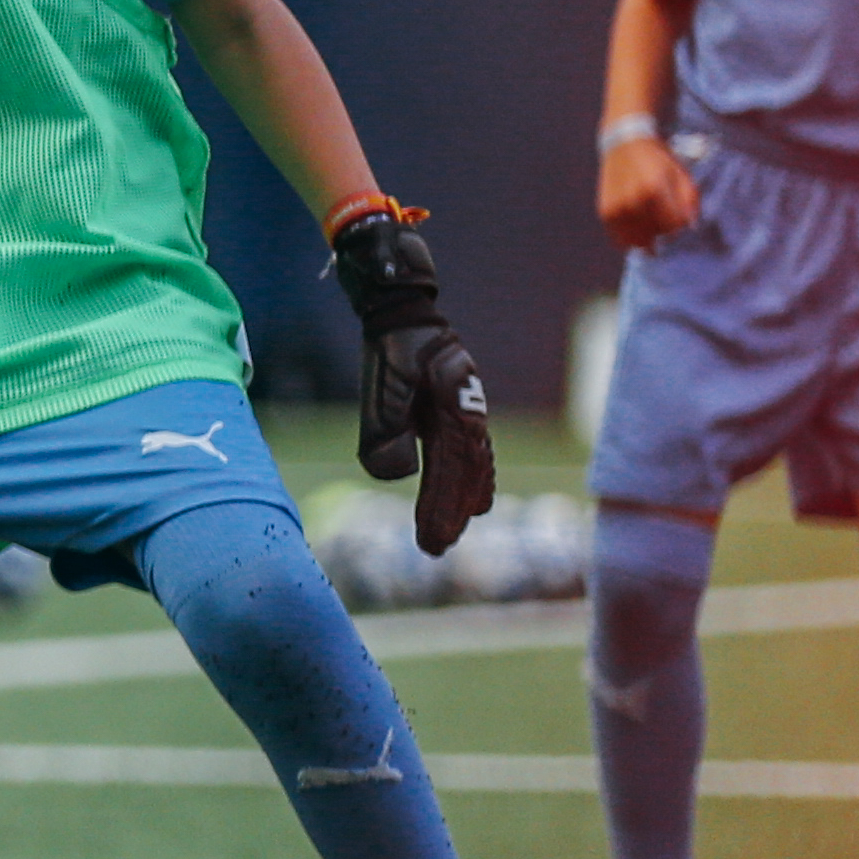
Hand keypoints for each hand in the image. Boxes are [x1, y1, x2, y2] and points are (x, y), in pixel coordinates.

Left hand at [330, 207, 498, 555]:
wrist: (403, 309)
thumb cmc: (392, 345)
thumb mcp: (384, 382)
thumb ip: (387, 427)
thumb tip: (396, 476)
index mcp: (456, 406)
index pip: (452, 469)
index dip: (442, 506)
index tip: (430, 540)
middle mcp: (469, 412)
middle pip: (467, 472)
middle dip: (451, 512)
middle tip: (435, 548)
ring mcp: (467, 411)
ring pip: (474, 465)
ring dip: (463, 499)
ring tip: (453, 531)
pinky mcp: (456, 410)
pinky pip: (472, 452)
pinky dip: (473, 478)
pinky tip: (475, 499)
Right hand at [595, 130, 696, 254]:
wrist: (624, 143)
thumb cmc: (657, 159)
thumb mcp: (680, 173)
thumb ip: (690, 200)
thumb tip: (691, 225)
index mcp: (653, 188)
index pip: (674, 224)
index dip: (680, 222)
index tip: (678, 215)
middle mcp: (633, 199)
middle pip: (657, 233)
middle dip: (664, 229)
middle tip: (662, 216)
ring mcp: (617, 207)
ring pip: (638, 240)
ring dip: (647, 237)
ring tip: (649, 224)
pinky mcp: (605, 212)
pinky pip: (620, 239)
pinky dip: (629, 238)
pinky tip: (635, 227)